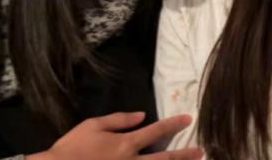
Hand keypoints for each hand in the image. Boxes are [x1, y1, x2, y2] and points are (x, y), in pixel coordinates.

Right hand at [30, 112, 202, 159]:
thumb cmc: (70, 148)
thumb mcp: (92, 125)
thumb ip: (119, 120)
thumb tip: (142, 115)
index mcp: (125, 144)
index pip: (156, 130)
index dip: (174, 123)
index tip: (188, 119)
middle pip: (163, 159)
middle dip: (184, 155)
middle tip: (201, 151)